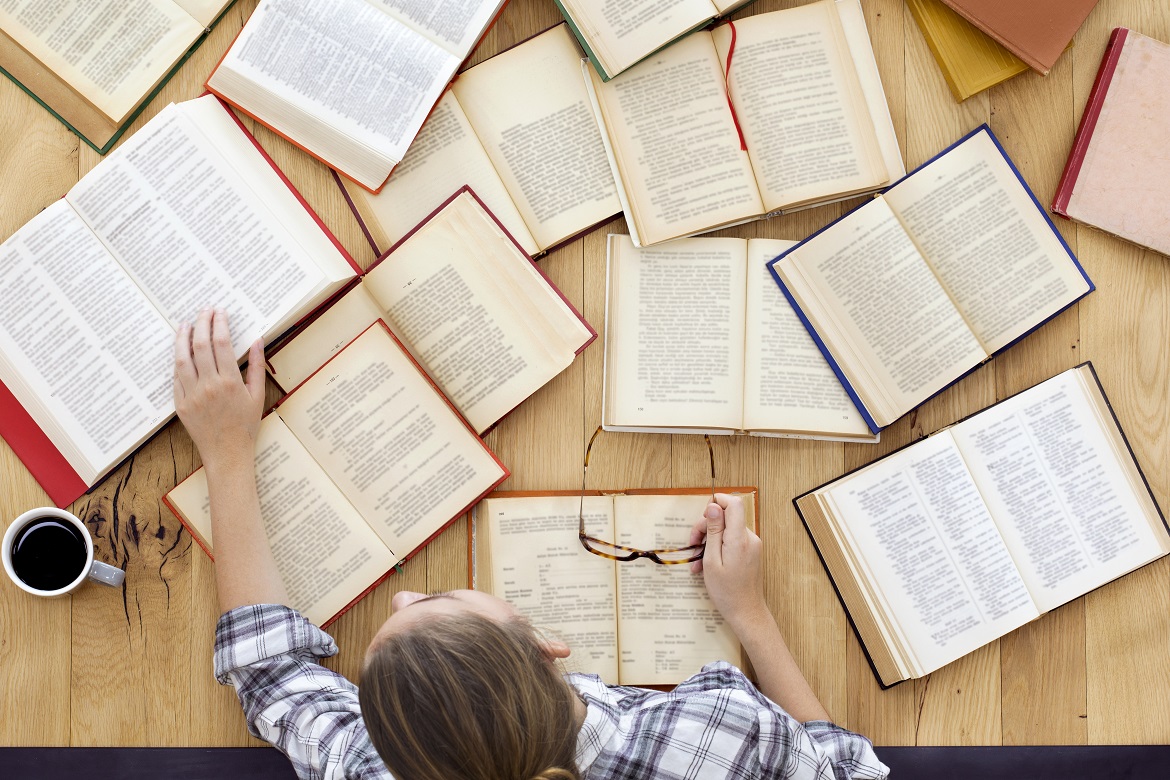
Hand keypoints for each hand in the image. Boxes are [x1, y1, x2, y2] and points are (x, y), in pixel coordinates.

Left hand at [174, 308, 264, 471]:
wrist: (227, 454)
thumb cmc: (245, 426)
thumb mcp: (257, 395)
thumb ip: (256, 366)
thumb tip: (257, 340)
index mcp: (230, 382)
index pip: (221, 343)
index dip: (219, 324)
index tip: (220, 311)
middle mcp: (208, 385)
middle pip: (200, 345)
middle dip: (202, 323)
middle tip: (204, 311)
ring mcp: (191, 395)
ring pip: (181, 358)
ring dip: (182, 338)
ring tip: (185, 324)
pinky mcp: (180, 404)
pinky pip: (176, 377)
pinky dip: (177, 361)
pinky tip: (180, 351)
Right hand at [689, 494, 766, 629]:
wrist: (746, 612)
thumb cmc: (727, 592)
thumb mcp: (712, 560)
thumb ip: (714, 531)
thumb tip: (713, 507)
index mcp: (739, 539)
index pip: (734, 504)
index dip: (717, 502)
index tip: (703, 515)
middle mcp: (750, 538)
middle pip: (727, 517)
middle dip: (706, 526)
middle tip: (692, 544)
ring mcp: (752, 545)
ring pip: (727, 529)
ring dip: (709, 540)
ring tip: (697, 560)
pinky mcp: (750, 552)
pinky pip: (732, 540)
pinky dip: (718, 547)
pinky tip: (706, 563)